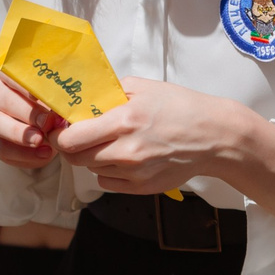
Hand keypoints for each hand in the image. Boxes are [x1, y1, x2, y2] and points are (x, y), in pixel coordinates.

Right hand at [0, 67, 61, 169]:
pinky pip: (0, 148)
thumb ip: (56, 90)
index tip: (42, 96)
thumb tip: (68, 103)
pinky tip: (43, 155)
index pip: (11, 73)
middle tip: (47, 123)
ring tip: (41, 142)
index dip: (26, 86)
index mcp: (4, 69)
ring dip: (20, 135)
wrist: (38, 116)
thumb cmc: (48, 94)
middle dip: (27, 113)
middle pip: (3, 100)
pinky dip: (22, 155)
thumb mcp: (52, 86)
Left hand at [51, 78, 229, 196]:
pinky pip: (107, 183)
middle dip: (71, 147)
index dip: (60, 135)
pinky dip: (108, 171)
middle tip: (79, 136)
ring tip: (109, 143)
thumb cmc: (181, 108)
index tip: (61, 128)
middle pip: (76, 158)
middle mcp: (126, 151)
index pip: (71, 140)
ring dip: (92, 157)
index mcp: (124, 121)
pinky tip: (122, 157)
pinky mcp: (142, 188)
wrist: (214, 137)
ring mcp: (134, 173)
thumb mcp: (143, 87)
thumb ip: (109, 93)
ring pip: (91, 170)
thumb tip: (82, 101)